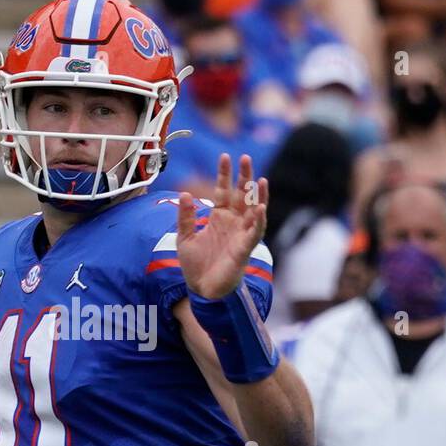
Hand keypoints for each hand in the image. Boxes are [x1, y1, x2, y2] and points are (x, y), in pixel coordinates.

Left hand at [176, 153, 267, 299]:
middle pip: (242, 195)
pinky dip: (258, 221)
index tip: (226, 156)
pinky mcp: (244, 249)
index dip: (225, 175)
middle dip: (245, 177)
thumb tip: (185, 193)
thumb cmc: (195, 265)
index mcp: (219, 217)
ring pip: (254, 211)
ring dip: (258, 196)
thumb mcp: (185, 237)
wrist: (201, 289)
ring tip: (260, 180)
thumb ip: (185, 216)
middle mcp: (232, 223)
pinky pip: (255, 233)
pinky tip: (260, 208)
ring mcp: (240, 235)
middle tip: (246, 157)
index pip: (223, 191)